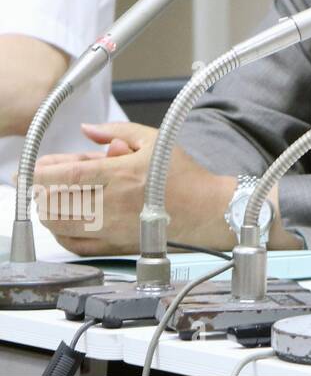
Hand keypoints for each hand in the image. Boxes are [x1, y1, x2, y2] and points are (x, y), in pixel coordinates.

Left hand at [32, 121, 237, 255]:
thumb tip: (87, 129)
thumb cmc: (185, 177)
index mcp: (121, 174)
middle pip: (54, 201)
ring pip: (58, 224)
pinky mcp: (114, 246)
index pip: (63, 176)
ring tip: (57, 198)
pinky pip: (72, 245)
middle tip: (48, 180)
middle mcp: (112, 204)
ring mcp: (111, 229)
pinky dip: (61, 232)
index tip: (38, 167)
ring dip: (49, 209)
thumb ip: (116, 132)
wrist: (206, 210)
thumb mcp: (153, 140)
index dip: (42, 172)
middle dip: (43, 189)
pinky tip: (68, 220)